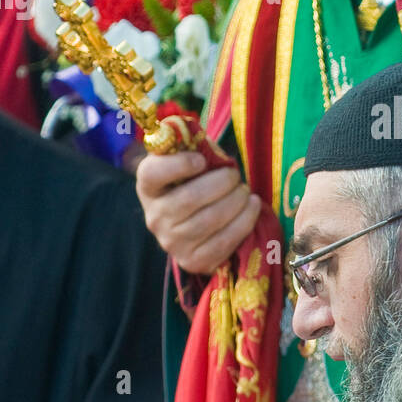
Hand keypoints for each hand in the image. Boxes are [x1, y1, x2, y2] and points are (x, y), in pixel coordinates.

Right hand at [136, 150, 260, 275]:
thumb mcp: (187, 164)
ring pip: (211, 219)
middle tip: (235, 176)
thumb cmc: (194, 185)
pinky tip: (252, 207)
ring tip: (245, 192)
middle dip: (222, 182)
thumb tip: (203, 139)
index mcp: (148, 188)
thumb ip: (192, 149)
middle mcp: (155, 218)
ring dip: (237, 201)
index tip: (202, 160)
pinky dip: (244, 221)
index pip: (151, 174)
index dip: (178, 165)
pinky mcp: (193, 261)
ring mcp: (172, 243)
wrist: (194, 227)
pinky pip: (224, 242)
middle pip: (190, 198)